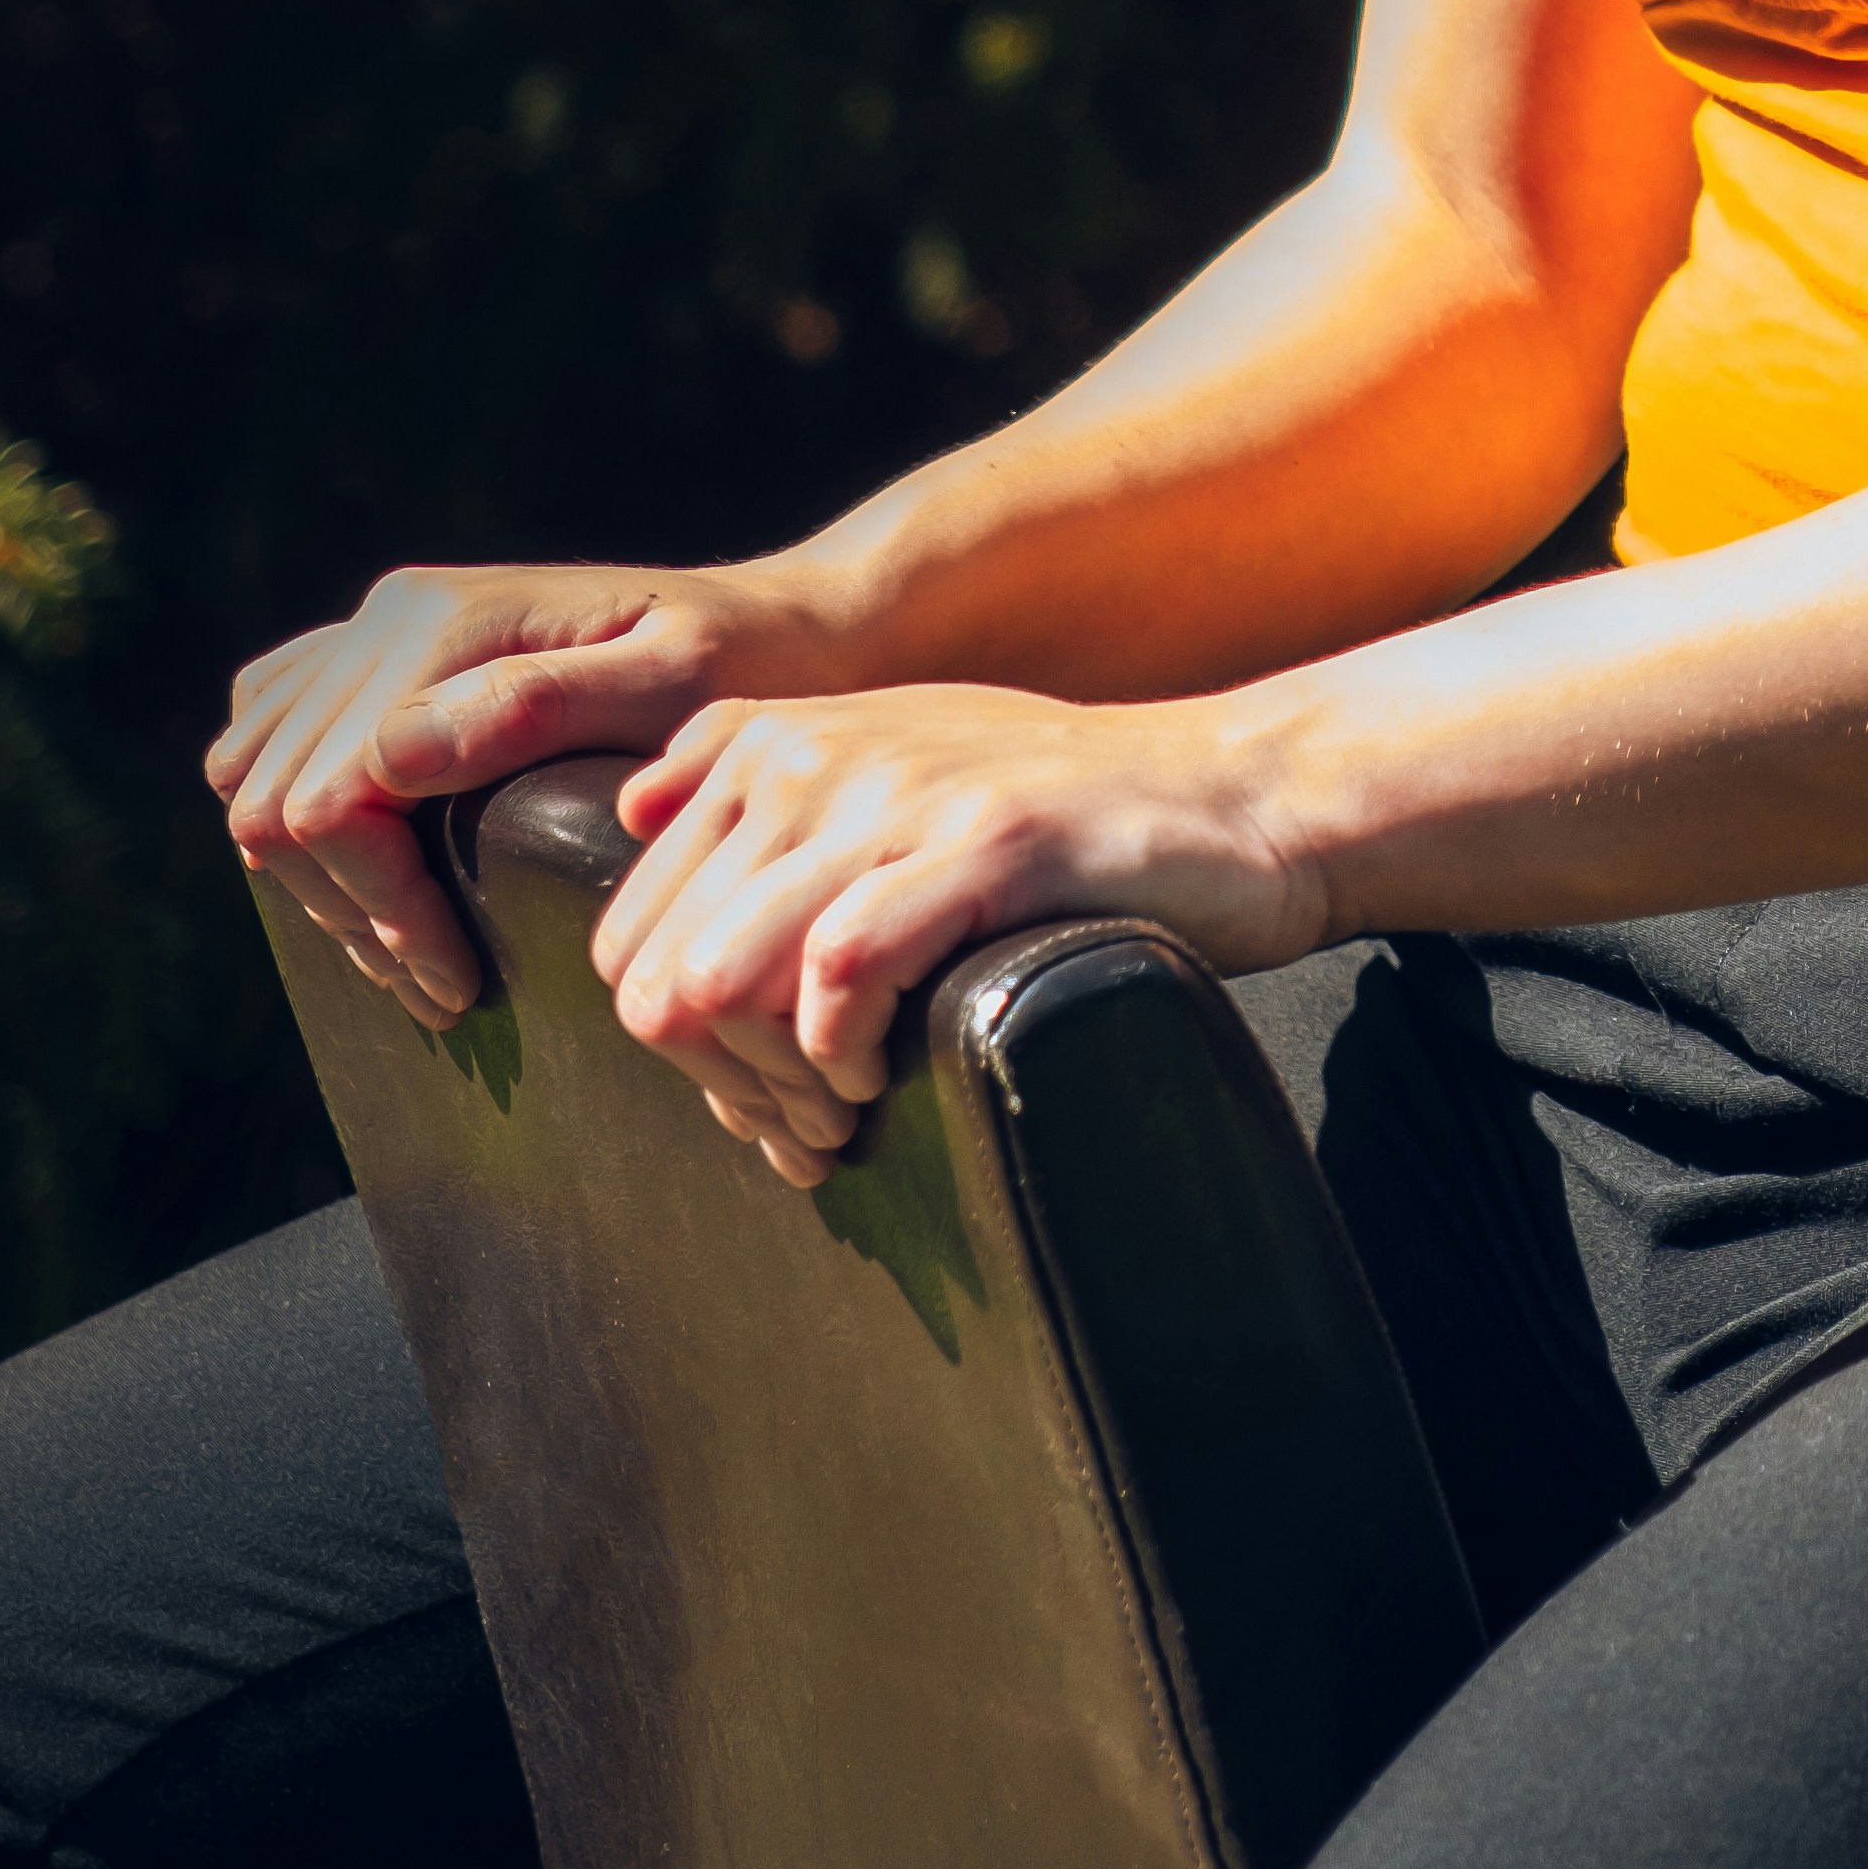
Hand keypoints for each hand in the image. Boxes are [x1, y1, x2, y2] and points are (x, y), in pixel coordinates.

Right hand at [211, 556, 860, 1035]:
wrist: (783, 623)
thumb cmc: (748, 666)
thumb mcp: (675, 685)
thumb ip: (537, 705)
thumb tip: (390, 751)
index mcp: (444, 624)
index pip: (330, 801)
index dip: (379, 909)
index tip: (457, 984)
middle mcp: (392, 613)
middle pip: (274, 800)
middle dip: (349, 913)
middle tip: (442, 988)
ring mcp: (378, 628)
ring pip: (252, 776)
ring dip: (317, 881)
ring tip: (415, 953)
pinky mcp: (382, 656)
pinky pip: (272, 736)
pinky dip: (297, 820)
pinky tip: (375, 879)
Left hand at [594, 684, 1323, 1184]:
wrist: (1237, 793)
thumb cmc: (1061, 816)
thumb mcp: (899, 764)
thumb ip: (765, 782)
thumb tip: (632, 816)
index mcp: (774, 744)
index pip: (630, 938)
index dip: (682, 1051)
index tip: (766, 1092)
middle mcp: (816, 753)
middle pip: (660, 974)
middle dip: (721, 1084)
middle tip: (811, 1124)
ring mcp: (901, 792)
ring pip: (721, 974)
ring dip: (772, 1085)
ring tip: (845, 1110)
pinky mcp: (988, 842)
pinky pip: (840, 964)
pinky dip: (841, 1050)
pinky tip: (885, 1071)